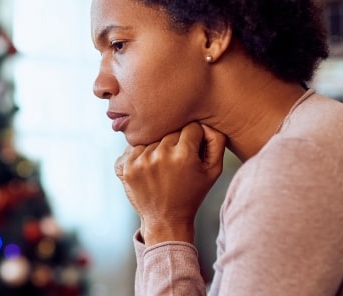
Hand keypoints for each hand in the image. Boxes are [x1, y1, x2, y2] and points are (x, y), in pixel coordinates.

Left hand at [115, 122, 225, 244]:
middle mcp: (160, 154)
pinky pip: (135, 147)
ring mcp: (140, 160)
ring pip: (153, 138)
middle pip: (171, 131)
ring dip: (158, 149)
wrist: (166, 220)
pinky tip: (149, 170)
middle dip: (177, 144)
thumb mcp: (214, 171)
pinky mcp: (126, 165)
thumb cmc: (192, 194)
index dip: (195, 139)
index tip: (193, 152)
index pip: (192, 127)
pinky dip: (141, 154)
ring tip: (163, 168)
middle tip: (178, 164)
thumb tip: (206, 123)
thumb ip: (216, 141)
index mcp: (184, 155)